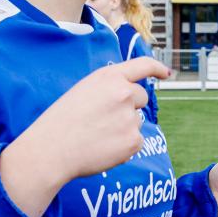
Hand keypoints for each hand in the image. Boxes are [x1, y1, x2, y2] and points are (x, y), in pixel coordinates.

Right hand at [1, 57, 169, 216]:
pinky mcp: (134, 140)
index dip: (157, 68)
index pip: (142, 66)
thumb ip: (109, 88)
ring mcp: (130, 117)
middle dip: (129, 106)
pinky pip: (136, 141)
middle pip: (141, 97)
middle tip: (103, 119)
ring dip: (123, 127)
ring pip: (136, 121)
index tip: (166, 74)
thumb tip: (131, 97)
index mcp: (109, 77)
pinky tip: (103, 148)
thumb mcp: (83, 91)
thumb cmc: (61, 121)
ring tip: (96, 135)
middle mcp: (124, 93)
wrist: (51, 150)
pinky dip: (123, 146)